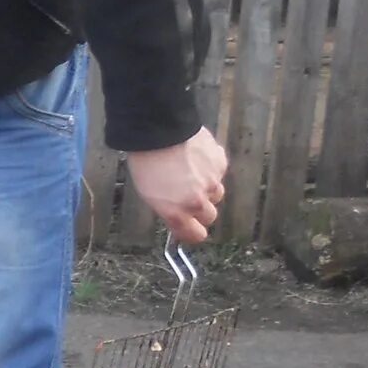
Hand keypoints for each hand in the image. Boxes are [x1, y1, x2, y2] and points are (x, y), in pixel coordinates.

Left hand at [126, 128, 228, 244]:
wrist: (158, 131)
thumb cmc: (147, 161)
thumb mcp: (149, 194)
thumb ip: (169, 210)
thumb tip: (178, 216)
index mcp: (177, 212)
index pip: (196, 236)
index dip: (192, 232)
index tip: (188, 227)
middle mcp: (197, 201)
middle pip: (209, 217)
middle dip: (201, 211)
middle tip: (188, 197)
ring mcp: (212, 182)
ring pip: (216, 194)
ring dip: (207, 189)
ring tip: (191, 174)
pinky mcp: (220, 164)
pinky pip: (218, 173)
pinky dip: (210, 169)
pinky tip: (195, 158)